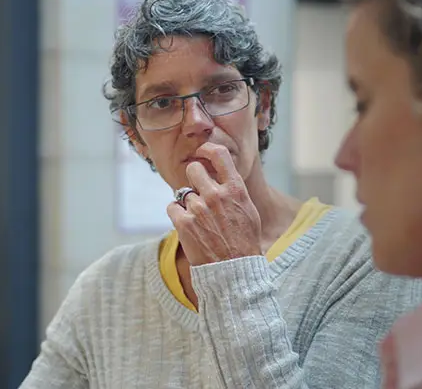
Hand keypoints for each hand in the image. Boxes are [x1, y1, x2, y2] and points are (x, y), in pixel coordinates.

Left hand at [166, 143, 261, 265]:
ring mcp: (199, 209)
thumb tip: (222, 175)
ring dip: (187, 203)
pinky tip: (188, 225)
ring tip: (199, 219)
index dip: (208, 149)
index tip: (203, 152)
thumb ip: (234, 190)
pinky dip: (177, 214)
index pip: (220, 155)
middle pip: (194, 169)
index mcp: (235, 190)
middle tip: (198, 191)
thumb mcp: (249, 211)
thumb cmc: (245, 242)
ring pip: (183, 192)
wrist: (234, 271)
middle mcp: (216, 195)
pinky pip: (172, 207)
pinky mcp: (184, 223)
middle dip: (193, 178)